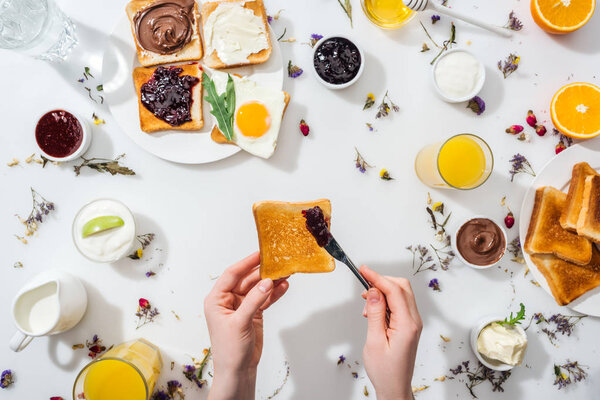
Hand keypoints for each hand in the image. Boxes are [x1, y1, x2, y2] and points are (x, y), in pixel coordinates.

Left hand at [204, 252, 288, 399]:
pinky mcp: (253, 313)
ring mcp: (242, 306)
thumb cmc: (229, 350)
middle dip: (263, 272)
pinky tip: (284, 286)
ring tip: (285, 273)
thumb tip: (266, 282)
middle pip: (247, 279)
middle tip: (278, 263)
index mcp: (217, 299)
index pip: (232, 274)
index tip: (260, 254)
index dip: (246, 263)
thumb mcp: (240, 322)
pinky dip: (274, 293)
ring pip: (258, 288)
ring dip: (271, 282)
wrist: (238, 370)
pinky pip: (265, 299)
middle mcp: (228, 300)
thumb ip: (254, 300)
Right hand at [359, 265, 421, 399]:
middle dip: (381, 282)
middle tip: (363, 286)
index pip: (394, 290)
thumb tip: (373, 292)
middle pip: (401, 287)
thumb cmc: (385, 371)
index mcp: (407, 325)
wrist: (395, 387)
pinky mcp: (409, 326)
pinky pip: (399, 305)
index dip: (377, 277)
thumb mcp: (374, 341)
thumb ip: (375, 314)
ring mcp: (413, 323)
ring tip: (366, 307)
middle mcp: (414, 321)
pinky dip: (385, 301)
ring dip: (382, 292)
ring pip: (401, 294)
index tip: (363, 270)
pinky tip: (373, 312)